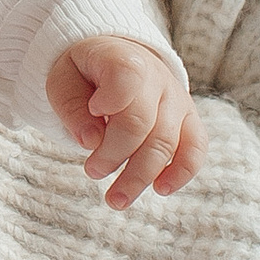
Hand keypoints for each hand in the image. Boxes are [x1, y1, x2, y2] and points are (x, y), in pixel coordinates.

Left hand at [45, 34, 201, 205]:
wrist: (119, 60)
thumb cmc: (86, 73)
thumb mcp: (63, 79)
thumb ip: (72, 107)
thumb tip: (91, 141)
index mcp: (125, 59)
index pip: (127, 76)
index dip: (112, 99)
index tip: (94, 110)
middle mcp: (158, 77)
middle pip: (142, 123)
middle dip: (114, 155)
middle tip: (91, 171)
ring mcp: (177, 100)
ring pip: (166, 143)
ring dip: (140, 176)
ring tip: (115, 199)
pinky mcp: (189, 121)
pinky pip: (196, 147)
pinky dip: (182, 172)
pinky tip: (161, 189)